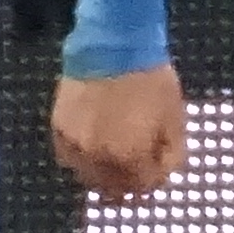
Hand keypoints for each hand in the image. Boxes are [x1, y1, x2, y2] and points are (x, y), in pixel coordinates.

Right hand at [53, 59, 187, 197]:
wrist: (114, 44)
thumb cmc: (151, 80)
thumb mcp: (174, 118)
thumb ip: (171, 155)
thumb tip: (161, 178)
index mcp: (129, 156)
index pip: (141, 187)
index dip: (152, 181)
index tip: (157, 172)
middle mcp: (97, 158)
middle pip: (112, 188)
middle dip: (128, 183)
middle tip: (137, 172)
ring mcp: (74, 144)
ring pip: (87, 176)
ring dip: (103, 175)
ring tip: (114, 162)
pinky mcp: (59, 128)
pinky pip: (68, 157)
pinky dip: (81, 160)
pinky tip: (93, 150)